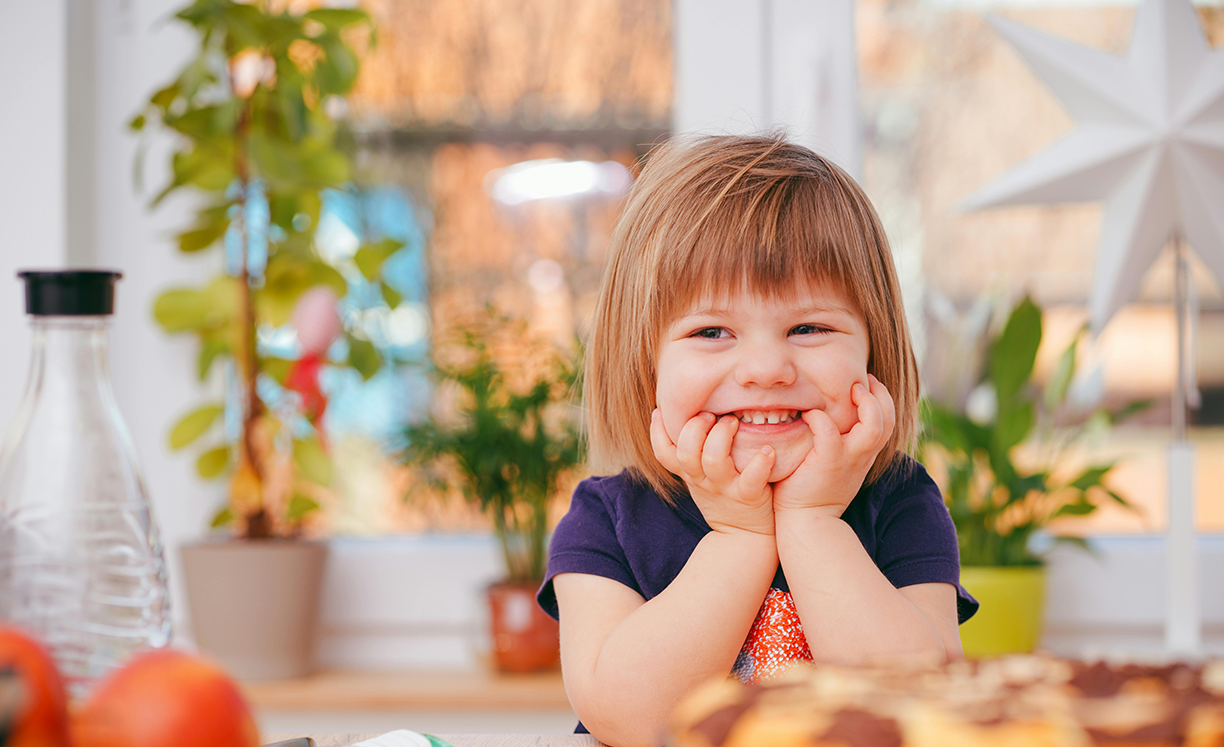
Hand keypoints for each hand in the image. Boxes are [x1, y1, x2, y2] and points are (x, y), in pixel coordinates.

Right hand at [650, 409, 775, 535]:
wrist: (744, 537)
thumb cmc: (724, 498)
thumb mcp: (700, 479)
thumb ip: (694, 453)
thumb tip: (690, 415)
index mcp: (690, 474)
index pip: (663, 453)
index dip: (657, 432)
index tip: (660, 410)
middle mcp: (703, 480)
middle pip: (686, 452)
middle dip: (695, 427)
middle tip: (710, 415)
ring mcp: (724, 489)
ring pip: (713, 461)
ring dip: (722, 436)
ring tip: (734, 422)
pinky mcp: (748, 496)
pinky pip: (751, 479)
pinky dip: (760, 463)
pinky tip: (767, 450)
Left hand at [772, 374, 895, 517]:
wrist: (806, 522)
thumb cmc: (812, 491)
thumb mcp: (834, 465)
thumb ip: (838, 444)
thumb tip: (827, 418)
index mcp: (864, 454)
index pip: (887, 421)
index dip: (882, 399)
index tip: (867, 385)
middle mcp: (862, 455)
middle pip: (888, 419)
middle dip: (880, 395)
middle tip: (862, 381)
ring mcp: (848, 459)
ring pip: (874, 426)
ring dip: (866, 403)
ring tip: (850, 390)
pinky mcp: (828, 462)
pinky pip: (829, 432)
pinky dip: (820, 418)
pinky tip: (809, 415)